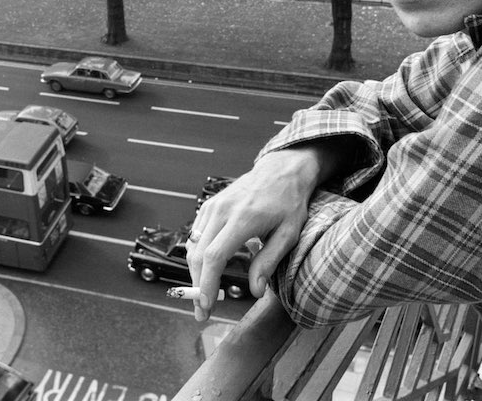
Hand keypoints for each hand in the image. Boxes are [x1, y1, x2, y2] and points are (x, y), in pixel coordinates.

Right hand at [186, 145, 327, 321]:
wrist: (281, 170)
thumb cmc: (288, 202)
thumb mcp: (288, 234)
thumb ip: (268, 262)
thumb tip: (255, 291)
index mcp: (242, 219)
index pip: (214, 256)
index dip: (206, 283)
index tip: (205, 305)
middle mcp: (222, 211)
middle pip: (198, 255)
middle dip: (197, 286)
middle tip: (202, 310)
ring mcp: (213, 206)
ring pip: (193, 246)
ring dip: (195, 273)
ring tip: (203, 294)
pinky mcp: (210, 205)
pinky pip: (196, 234)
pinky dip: (196, 255)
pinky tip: (205, 270)